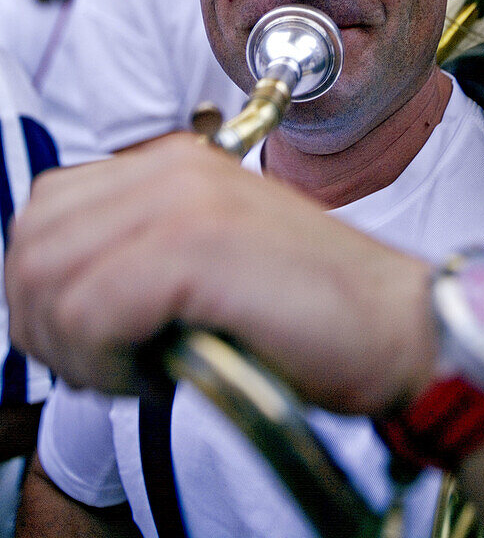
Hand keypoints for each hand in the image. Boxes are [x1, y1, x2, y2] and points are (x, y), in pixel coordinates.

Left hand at [6, 134, 434, 412]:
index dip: (48, 285)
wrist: (394, 323)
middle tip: (104, 364)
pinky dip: (105, 361)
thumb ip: (140, 253)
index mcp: (174, 164)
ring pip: (48, 277)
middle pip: (33, 242)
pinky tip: (158, 373)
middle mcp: (172, 168)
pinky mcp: (196, 246)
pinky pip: (90, 310)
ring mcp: (183, 200)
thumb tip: (63, 299)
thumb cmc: (309, 308)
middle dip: (47, 323)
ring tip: (135, 370)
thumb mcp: (209, 260)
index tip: (90, 338)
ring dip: (75, 348)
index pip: (47, 210)